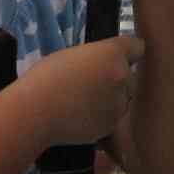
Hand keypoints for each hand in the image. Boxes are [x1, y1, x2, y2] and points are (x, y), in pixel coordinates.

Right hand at [19, 35, 144, 146]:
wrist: (36, 112)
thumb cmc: (47, 76)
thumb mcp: (75, 55)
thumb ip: (97, 58)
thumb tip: (104, 66)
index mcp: (114, 54)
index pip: (138, 47)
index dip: (129, 52)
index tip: (120, 57)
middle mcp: (123, 77)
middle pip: (131, 76)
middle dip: (118, 79)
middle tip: (94, 83)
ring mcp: (119, 104)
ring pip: (124, 99)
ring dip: (112, 99)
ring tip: (85, 102)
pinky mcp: (111, 126)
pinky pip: (113, 118)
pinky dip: (103, 117)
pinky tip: (82, 116)